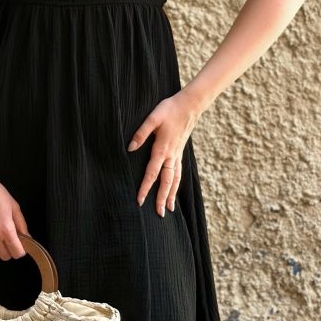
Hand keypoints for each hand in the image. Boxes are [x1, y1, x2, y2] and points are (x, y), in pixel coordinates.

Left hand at [126, 92, 198, 216]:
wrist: (190, 105)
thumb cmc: (169, 109)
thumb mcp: (152, 118)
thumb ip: (141, 133)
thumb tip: (130, 148)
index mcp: (162, 149)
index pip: (152, 173)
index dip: (145, 188)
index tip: (140, 201)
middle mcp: (171, 155)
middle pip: (166, 182)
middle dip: (162, 198)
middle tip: (160, 215)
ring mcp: (178, 154)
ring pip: (175, 179)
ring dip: (171, 195)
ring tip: (170, 209)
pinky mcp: (180, 152)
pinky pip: (179, 172)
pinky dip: (177, 184)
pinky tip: (175, 189)